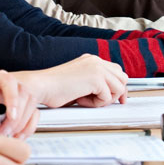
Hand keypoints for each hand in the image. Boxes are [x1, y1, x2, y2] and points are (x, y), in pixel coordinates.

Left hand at [0, 68, 36, 138]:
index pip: (8, 80)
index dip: (13, 98)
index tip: (11, 116)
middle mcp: (3, 83)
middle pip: (23, 93)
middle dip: (17, 116)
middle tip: (5, 132)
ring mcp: (13, 93)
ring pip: (30, 103)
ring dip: (22, 123)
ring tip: (7, 135)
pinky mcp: (20, 105)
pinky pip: (33, 114)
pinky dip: (27, 128)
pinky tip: (15, 137)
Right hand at [13, 54, 127, 108]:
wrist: (41, 86)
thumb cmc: (53, 87)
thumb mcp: (78, 82)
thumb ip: (93, 83)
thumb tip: (108, 94)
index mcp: (90, 60)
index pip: (115, 70)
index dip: (118, 86)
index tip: (117, 98)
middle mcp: (95, 61)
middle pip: (122, 77)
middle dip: (117, 93)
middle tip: (105, 102)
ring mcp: (97, 68)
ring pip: (118, 87)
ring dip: (105, 99)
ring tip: (86, 100)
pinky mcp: (96, 78)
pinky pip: (107, 97)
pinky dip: (95, 104)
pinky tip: (80, 99)